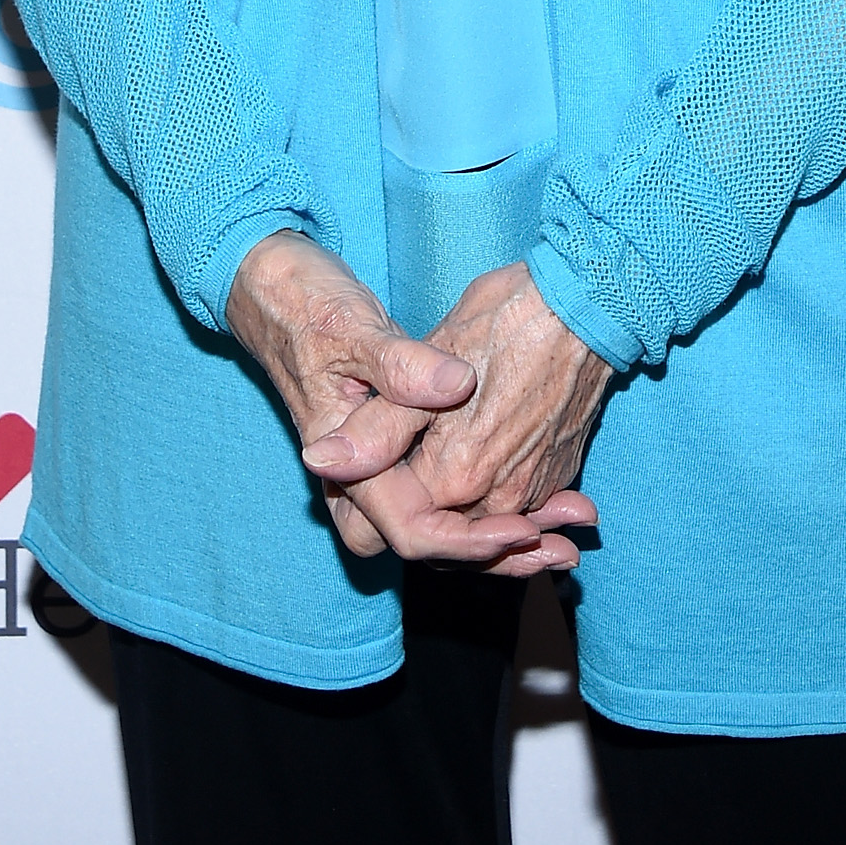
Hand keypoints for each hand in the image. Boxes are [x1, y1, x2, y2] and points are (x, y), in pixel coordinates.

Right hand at [225, 232, 564, 568]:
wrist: (275, 289)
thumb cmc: (307, 303)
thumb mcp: (351, 327)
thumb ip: (400, 365)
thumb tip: (453, 386)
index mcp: (344, 459)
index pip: (408, 529)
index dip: (466, 539)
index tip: (520, 530)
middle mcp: (362, 477)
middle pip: (433, 546)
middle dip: (497, 555)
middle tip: (562, 550)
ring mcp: (382, 465)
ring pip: (446, 525)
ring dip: (507, 533)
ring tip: (571, 530)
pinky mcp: (403, 447)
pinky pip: (450, 493)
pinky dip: (498, 502)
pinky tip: (548, 496)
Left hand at [302, 261, 609, 578]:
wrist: (587, 305)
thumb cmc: (505, 321)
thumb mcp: (427, 362)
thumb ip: (376, 427)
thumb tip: (320, 462)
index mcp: (455, 476)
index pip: (408, 526)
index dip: (386, 511)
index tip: (379, 487)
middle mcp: (498, 496)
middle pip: (451, 537)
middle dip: (431, 528)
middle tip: (400, 497)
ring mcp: (535, 487)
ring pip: (488, 524)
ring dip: (473, 524)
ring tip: (443, 490)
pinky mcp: (559, 470)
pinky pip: (523, 506)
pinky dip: (509, 507)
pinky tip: (493, 480)